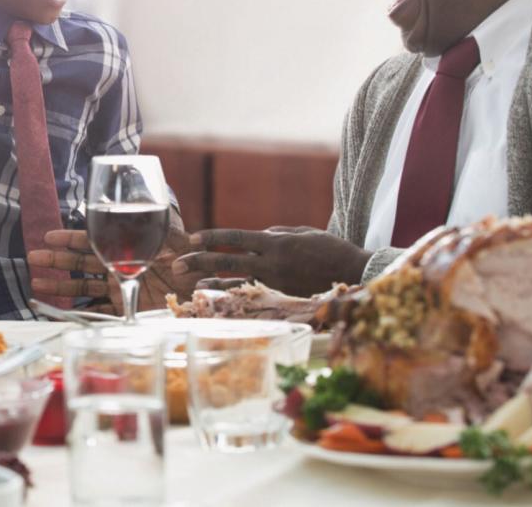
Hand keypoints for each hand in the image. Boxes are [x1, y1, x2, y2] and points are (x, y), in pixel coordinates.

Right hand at [26, 206, 196, 310]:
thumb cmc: (194, 260)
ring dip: (60, 284)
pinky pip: (99, 309)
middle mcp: (119, 263)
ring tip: (35, 282)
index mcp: (127, 245)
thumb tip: (167, 232)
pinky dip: (80, 312)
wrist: (202, 289)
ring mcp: (120, 284)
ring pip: (83, 284)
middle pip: (81, 261)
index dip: (71, 238)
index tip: (49, 237)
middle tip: (33, 257)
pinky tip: (62, 312)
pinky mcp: (126, 303)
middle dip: (57, 259)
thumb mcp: (183, 242)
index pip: (93, 239)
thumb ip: (173, 233)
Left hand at [171, 226, 372, 297]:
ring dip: (212, 282)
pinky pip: (252, 296)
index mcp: (275, 243)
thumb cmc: (331, 249)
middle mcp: (271, 263)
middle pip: (227, 261)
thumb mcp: (303, 232)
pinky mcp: (281, 298)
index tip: (191, 238)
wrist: (355, 275)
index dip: (212, 238)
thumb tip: (258, 235)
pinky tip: (219, 296)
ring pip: (236, 282)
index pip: (236, 238)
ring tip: (192, 283)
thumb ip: (277, 233)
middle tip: (177, 265)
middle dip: (199, 262)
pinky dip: (234, 295)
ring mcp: (275, 283)